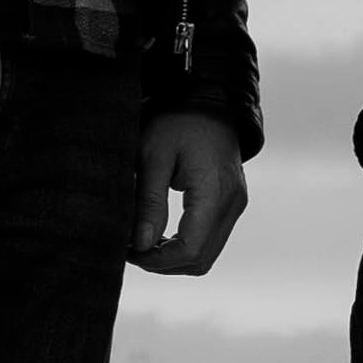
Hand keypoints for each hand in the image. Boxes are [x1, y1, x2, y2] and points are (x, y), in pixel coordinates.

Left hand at [129, 110, 247, 274]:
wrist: (209, 99)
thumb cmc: (177, 121)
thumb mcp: (153, 155)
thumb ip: (149, 201)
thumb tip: (141, 244)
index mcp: (214, 193)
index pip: (190, 250)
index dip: (156, 260)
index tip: (127, 251)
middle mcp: (232, 204)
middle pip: (200, 259)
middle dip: (163, 263)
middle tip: (130, 250)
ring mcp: (235, 205)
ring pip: (207, 254)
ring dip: (174, 258)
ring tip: (141, 243)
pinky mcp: (232, 203)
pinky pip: (211, 239)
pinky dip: (186, 245)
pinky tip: (161, 235)